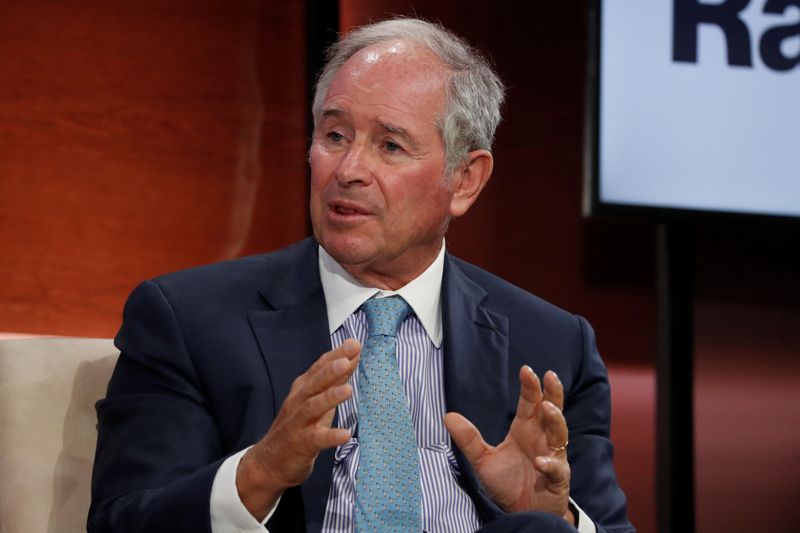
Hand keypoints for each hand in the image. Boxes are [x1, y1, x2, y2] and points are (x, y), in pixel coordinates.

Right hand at [236, 339, 360, 518]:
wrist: (269, 462)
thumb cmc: (299, 427)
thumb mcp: (317, 401)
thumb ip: (334, 380)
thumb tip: (353, 358)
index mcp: (303, 389)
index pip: (320, 368)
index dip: (336, 355)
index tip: (354, 344)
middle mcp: (298, 402)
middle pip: (314, 383)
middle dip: (331, 369)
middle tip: (348, 358)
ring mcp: (297, 423)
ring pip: (312, 407)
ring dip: (330, 397)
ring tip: (348, 390)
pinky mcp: (299, 444)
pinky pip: (315, 439)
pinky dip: (330, 436)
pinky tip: (345, 434)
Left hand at [444, 366, 571, 520]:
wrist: (522, 513)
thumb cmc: (507, 483)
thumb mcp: (483, 460)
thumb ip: (469, 439)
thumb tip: (447, 416)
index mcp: (525, 429)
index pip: (530, 402)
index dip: (530, 386)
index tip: (526, 369)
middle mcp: (542, 438)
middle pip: (552, 410)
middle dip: (552, 393)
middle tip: (549, 376)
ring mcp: (553, 456)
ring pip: (559, 434)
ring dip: (555, 420)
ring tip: (547, 408)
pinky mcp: (557, 478)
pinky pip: (557, 469)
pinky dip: (550, 464)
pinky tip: (540, 461)